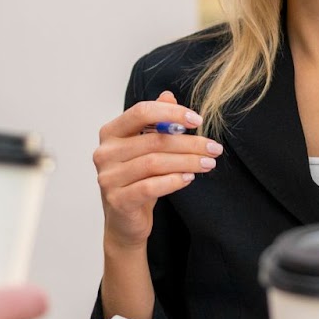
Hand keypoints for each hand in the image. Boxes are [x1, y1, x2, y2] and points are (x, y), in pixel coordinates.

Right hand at [93, 91, 221, 247]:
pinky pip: (150, 186)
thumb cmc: (137, 180)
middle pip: (154, 140)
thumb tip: (168, 96)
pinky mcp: (117, 201)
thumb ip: (154, 121)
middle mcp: (104, 153)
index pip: (142, 112)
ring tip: (208, 163)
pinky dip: (173, 181)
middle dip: (189, 143)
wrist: (125, 223)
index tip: (197, 119)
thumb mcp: (146, 148)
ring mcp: (108, 178)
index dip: (172, 113)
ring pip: (154, 163)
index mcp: (110, 133)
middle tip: (214, 147)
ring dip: (187, 161)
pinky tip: (189, 177)